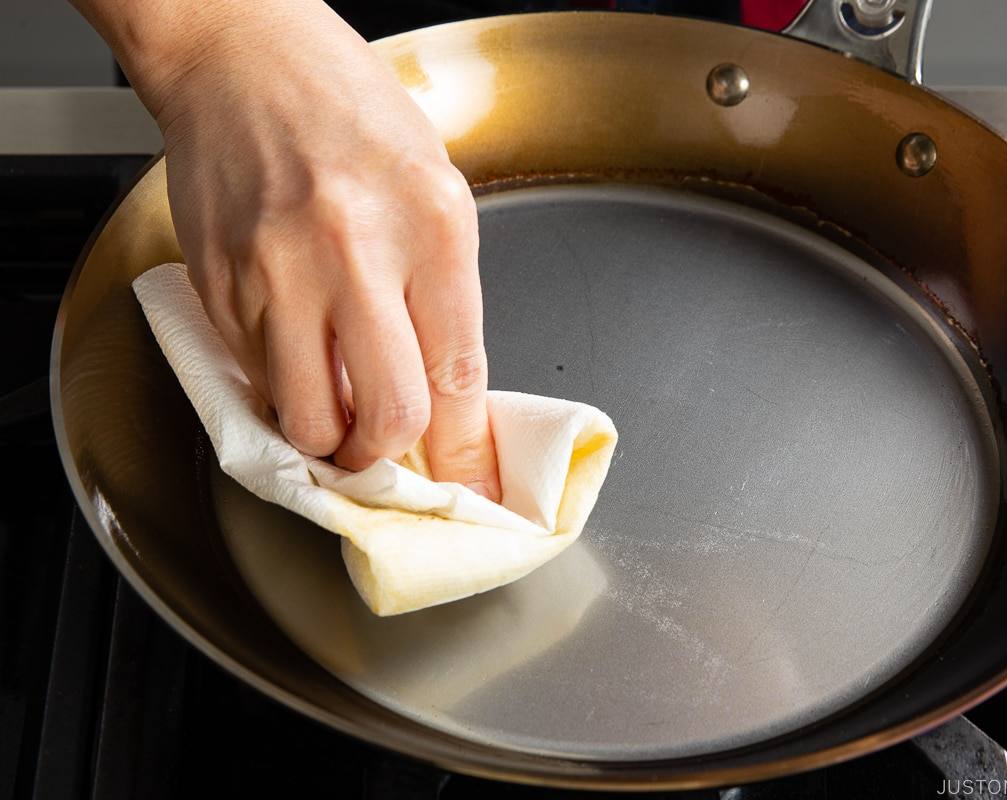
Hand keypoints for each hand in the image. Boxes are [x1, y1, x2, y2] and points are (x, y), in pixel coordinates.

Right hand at [80, 0, 499, 498]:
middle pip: (386, 417)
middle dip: (391, 459)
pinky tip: (293, 353)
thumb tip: (446, 396)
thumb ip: (443, 296)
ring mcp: (278, 271)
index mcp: (432, 225)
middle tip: (387, 452)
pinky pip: (255, 377)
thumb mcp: (435, 190)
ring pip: (307, 417)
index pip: (459, 377)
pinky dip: (279, 388)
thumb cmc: (347, 112)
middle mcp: (356, 252)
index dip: (466, 455)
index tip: (470, 489)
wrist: (241, 56)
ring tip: (335, 410)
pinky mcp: (220, 285)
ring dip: (327, 437)